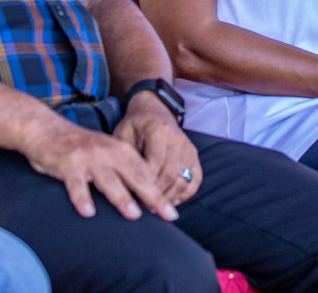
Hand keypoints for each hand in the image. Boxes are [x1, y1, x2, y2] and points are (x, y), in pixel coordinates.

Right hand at [21, 115, 177, 222]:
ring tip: (134, 215)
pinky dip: (82, 198)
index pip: (146, 173)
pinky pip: (76, 184)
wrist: (46, 129)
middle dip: (153, 196)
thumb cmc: (80, 148)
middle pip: (134, 176)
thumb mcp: (107, 153)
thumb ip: (124, 171)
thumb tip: (147, 197)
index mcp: (121, 150)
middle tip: (167, 215)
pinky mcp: (68, 164)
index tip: (171, 212)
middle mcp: (108, 152)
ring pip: (108, 180)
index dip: (160, 192)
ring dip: (122, 197)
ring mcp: (88, 157)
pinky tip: (88, 213)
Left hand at [114, 91, 202, 207]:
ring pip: (183, 181)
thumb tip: (125, 186)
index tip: (133, 198)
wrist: (154, 110)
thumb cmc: (135, 125)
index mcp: (159, 131)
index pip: (155, 164)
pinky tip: (170, 201)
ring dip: (169, 198)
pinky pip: (195, 181)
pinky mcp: (194, 156)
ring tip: (154, 208)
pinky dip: (184, 195)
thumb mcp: (123, 134)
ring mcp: (189, 148)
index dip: (145, 184)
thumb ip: (126, 157)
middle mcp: (178, 139)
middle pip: (170, 175)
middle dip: (156, 195)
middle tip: (141, 208)